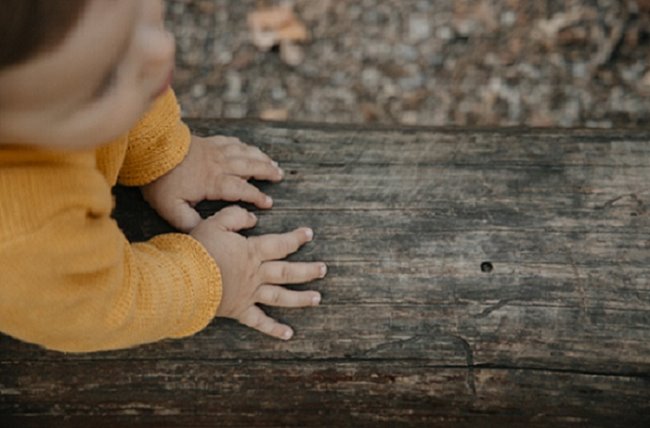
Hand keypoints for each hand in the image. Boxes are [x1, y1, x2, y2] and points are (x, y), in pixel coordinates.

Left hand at [141, 134, 283, 231]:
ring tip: (272, 163)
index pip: (242, 190)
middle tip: (280, 176)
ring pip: (244, 152)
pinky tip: (249, 148)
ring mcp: (214, 151)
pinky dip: (244, 146)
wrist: (148, 152)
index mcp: (213, 182)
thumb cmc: (160, 182)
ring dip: (260, 157)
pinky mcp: (207, 142)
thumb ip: (190, 223)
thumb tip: (206, 232)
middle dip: (267, 171)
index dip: (257, 197)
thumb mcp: (171, 209)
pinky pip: (231, 142)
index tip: (268, 203)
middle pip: (250, 166)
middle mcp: (219, 165)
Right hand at [191, 206, 326, 339]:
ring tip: (317, 299)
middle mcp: (256, 274)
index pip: (280, 244)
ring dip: (301, 298)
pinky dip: (274, 329)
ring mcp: (249, 294)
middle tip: (324, 269)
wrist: (185, 280)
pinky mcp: (239, 310)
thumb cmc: (198, 250)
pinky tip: (289, 334)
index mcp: (252, 252)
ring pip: (280, 296)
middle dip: (307, 270)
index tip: (309, 234)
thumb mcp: (215, 223)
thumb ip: (236, 216)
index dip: (296, 238)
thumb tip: (254, 218)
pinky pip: (259, 321)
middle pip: (287, 272)